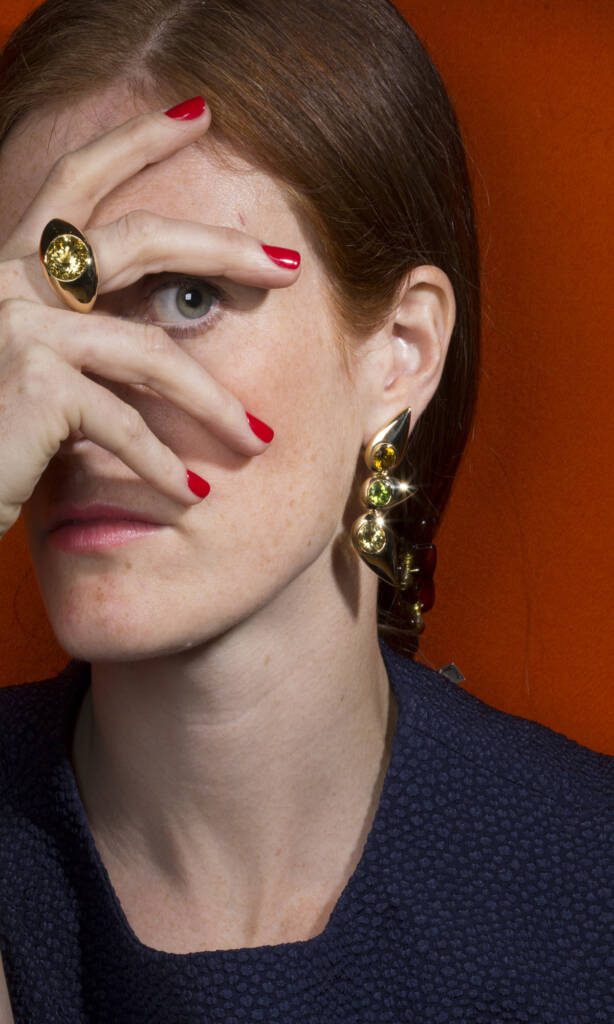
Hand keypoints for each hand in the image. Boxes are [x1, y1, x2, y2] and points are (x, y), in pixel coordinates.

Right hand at [0, 98, 300, 538]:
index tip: (199, 114)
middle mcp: (10, 282)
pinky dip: (162, 466)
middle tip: (288, 265)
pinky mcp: (34, 383)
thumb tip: (166, 328)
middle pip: (136, 239)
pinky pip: (125, 423)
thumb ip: (85, 336)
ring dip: (214, 406)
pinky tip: (190, 494)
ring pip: (151, 352)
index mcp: (13, 269)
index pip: (78, 183)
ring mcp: (20, 328)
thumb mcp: (34, 366)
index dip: (136, 143)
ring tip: (258, 441)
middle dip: (222, 248)